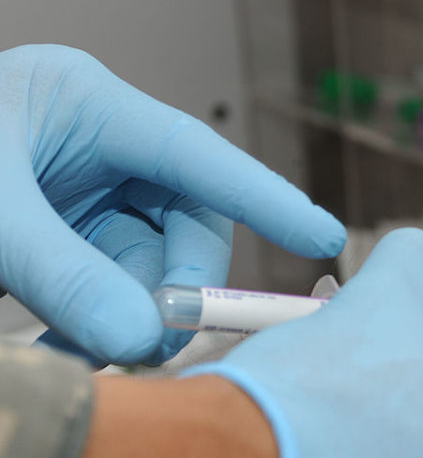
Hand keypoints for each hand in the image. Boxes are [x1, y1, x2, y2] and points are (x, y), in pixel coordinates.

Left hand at [0, 44, 344, 365]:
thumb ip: (64, 274)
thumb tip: (143, 338)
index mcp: (85, 106)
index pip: (196, 153)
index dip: (265, 196)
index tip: (323, 236)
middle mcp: (99, 148)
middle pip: (185, 219)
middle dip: (176, 283)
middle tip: (155, 338)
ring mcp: (88, 193)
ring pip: (154, 262)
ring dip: (134, 314)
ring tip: (90, 351)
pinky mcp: (73, 235)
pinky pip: (118, 285)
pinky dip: (106, 324)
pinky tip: (75, 345)